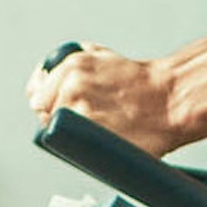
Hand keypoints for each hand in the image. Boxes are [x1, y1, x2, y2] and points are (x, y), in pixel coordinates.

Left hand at [27, 43, 200, 156]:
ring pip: (60, 134)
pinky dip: (84, 148)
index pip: (36, 94)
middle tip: (85, 117)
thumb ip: (69, 63)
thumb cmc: (141, 81)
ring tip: (99, 126)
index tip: (57, 105)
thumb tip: (46, 76)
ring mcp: (82, 116)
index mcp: (71, 68)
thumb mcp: (101, 56)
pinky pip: (75, 150)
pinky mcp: (94, 140)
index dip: (47, 101)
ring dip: (74, 134)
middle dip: (60, 117)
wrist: (170, 100)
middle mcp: (73, 90)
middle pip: (44, 115)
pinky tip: (102, 138)